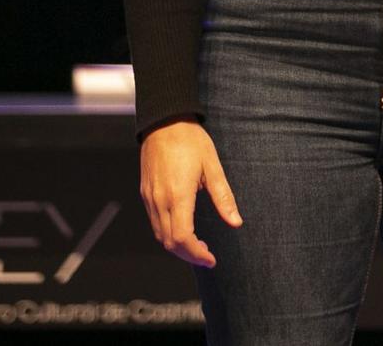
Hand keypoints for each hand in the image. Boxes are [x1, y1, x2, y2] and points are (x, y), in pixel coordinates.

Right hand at [139, 121, 241, 267]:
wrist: (164, 122)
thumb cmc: (191, 141)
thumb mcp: (212, 166)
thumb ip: (223, 197)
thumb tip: (236, 222)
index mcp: (178, 195)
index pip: (182, 238)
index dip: (197, 254)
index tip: (211, 260)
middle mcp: (159, 201)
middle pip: (169, 242)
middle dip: (188, 255)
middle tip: (208, 257)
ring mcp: (150, 198)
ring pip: (160, 235)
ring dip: (178, 246)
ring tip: (199, 246)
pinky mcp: (146, 194)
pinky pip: (154, 223)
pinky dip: (168, 234)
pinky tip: (184, 229)